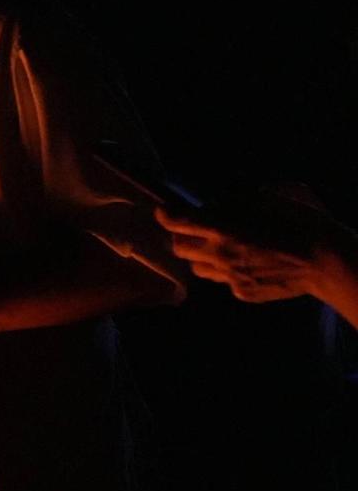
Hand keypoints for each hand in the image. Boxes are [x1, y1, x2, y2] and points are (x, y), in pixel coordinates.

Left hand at [155, 200, 344, 304]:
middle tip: (194, 230)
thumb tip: (213, 205)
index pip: (176, 222)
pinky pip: (224, 281)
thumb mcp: (266, 197)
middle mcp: (219, 255)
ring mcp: (229, 277)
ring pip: (197, 268)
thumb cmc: (299, 221)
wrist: (325, 260)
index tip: (164, 211)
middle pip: (179, 248)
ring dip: (202, 256)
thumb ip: (232, 201)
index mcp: (222, 228)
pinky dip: (228, 271)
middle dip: (182, 237)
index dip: (166, 215)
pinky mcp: (242, 293)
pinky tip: (248, 263)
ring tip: (221, 247)